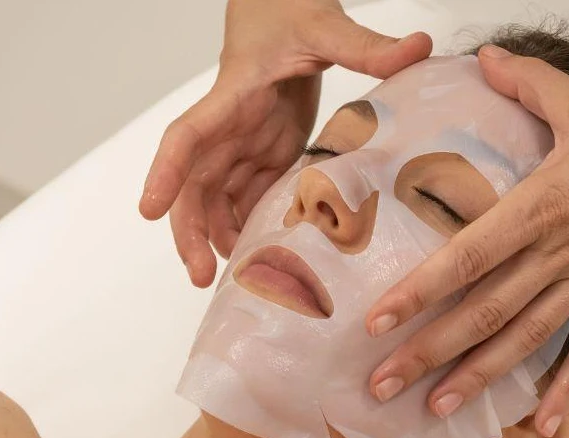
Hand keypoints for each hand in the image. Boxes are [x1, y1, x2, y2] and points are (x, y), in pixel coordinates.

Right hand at [138, 0, 431, 286]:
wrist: (280, 2)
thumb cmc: (288, 9)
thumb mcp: (325, 23)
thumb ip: (366, 43)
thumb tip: (418, 48)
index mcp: (232, 96)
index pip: (186, 136)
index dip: (165, 173)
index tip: (150, 210)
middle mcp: (228, 125)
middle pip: (193, 184)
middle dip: (189, 230)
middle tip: (199, 275)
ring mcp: (244, 141)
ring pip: (216, 198)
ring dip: (220, 237)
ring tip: (239, 278)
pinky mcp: (266, 149)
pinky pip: (248, 195)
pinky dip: (251, 226)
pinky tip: (265, 258)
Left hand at [366, 42, 568, 435]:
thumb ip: (528, 83)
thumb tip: (485, 58)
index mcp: (543, 207)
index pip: (466, 257)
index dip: (419, 292)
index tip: (376, 322)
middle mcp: (561, 253)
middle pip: (484, 312)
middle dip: (428, 351)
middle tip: (380, 384)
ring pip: (526, 338)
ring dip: (480, 377)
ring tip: (437, 409)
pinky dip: (568, 388)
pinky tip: (544, 426)